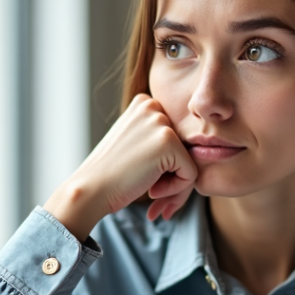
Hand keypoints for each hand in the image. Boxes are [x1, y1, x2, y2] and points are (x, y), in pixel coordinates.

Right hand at [43, 94, 197, 239]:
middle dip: (174, 176)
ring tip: (149, 187)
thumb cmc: (112, 175)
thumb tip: (205, 145)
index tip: (145, 175)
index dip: (167, 164)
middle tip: (151, 188)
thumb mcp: (135, 144)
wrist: (90, 190)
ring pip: (191, 162)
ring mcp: (160, 122)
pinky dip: (175, 190)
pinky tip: (150, 187)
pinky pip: (191, 174)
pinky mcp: (168, 141)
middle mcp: (153, 106)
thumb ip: (160, 139)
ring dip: (175, 184)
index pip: (177, 139)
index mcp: (145, 104)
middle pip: (186, 149)